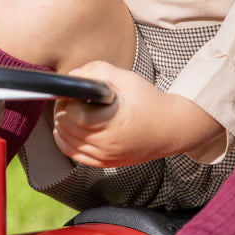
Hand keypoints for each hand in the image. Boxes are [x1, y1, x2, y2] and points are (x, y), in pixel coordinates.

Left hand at [52, 61, 222, 167]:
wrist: (172, 128)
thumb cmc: (151, 103)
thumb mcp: (127, 79)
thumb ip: (98, 71)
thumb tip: (73, 75)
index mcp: (111, 122)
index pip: (73, 113)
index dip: (70, 99)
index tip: (77, 91)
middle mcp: (106, 144)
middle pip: (66, 127)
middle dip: (64, 110)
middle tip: (74, 98)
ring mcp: (105, 157)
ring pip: (66, 142)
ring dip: (63, 124)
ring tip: (74, 110)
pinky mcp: (105, 163)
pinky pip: (74, 154)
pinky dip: (66, 140)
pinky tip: (72, 128)